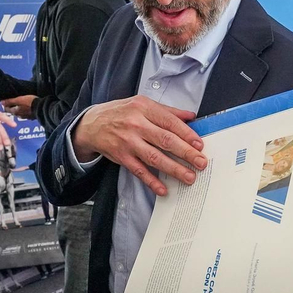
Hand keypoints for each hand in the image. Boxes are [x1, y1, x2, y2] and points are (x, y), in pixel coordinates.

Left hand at [4, 94, 37, 118]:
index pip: (7, 109)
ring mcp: (26, 117)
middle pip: (13, 111)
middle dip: (12, 107)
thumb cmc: (30, 102)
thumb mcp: (19, 99)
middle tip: (14, 102)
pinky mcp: (32, 117)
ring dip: (19, 109)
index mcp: (15, 112)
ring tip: (21, 104)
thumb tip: (1, 102)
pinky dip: (25, 111)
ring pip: (19, 113)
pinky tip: (27, 108)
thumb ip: (10, 101)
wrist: (42, 107)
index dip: (6, 105)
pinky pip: (26, 114)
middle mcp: (20, 116)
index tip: (7, 101)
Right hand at [70, 96, 205, 195]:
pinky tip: (163, 188)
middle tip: (201, 163)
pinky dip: (151, 181)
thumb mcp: (142, 104)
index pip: (170, 122)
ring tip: (189, 177)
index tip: (199, 145)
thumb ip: (167, 111)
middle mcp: (136, 124)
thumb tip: (191, 117)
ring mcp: (128, 142)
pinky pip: (139, 171)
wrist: (92, 124)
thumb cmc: (121, 113)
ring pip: (154, 157)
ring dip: (173, 169)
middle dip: (185, 153)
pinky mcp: (121, 157)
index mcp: (144, 108)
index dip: (186, 134)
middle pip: (165, 140)